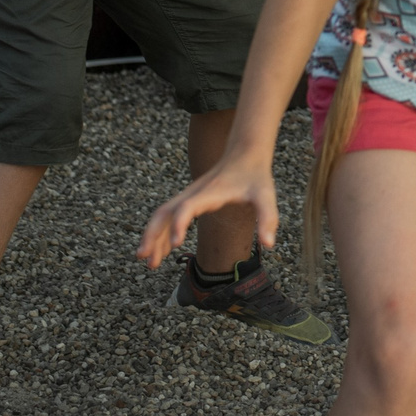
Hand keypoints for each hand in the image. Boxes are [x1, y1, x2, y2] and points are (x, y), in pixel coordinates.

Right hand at [139, 153, 277, 267]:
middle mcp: (194, 193)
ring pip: (162, 215)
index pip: (187, 207)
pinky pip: (170, 216)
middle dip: (152, 234)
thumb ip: (268, 218)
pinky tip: (161, 252)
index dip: (179, 224)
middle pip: (164, 211)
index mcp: (210, 192)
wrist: (246, 154)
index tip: (176, 244)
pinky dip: (162, 233)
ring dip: (153, 236)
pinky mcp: (190, 199)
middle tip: (145, 258)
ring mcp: (189, 195)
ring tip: (148, 262)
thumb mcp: (266, 195)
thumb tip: (269, 244)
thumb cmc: (255, 176)